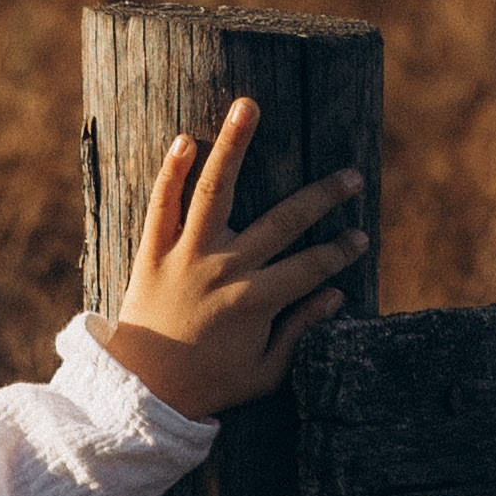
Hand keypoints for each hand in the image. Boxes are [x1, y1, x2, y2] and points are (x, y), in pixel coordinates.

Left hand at [101, 96, 369, 419]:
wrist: (137, 390)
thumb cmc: (204, 384)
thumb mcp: (264, 373)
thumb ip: (300, 333)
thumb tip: (335, 295)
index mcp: (255, 301)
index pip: (313, 265)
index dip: (340, 251)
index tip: (359, 236)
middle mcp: (224, 270)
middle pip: (284, 221)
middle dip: (323, 197)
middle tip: (351, 177)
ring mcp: (186, 256)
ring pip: (214, 190)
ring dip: (235, 145)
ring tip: (249, 105)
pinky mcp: (151, 252)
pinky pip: (160, 205)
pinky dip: (170, 171)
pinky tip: (185, 138)